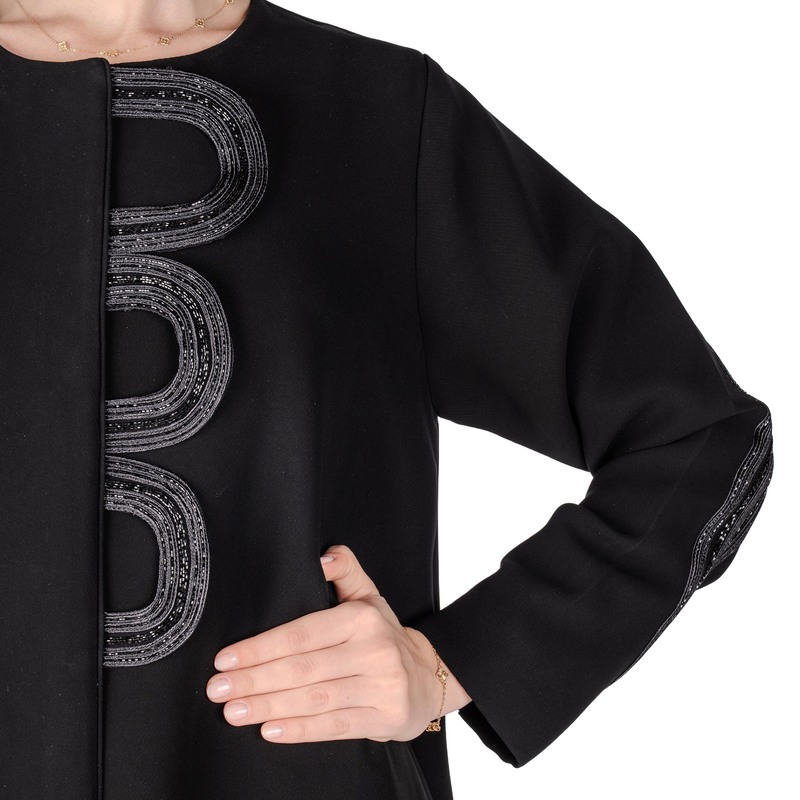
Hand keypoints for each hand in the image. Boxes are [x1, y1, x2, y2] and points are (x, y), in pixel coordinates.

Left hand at [205, 544, 466, 742]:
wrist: (430, 676)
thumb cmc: (385, 636)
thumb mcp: (369, 596)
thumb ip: (345, 571)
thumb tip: (322, 555)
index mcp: (362, 618)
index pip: (303, 633)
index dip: (262, 647)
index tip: (226, 659)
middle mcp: (374, 650)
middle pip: (303, 668)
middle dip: (255, 680)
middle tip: (218, 690)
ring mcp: (382, 686)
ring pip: (316, 698)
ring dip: (269, 706)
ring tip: (234, 712)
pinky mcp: (385, 718)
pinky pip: (336, 726)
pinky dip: (301, 731)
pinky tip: (270, 731)